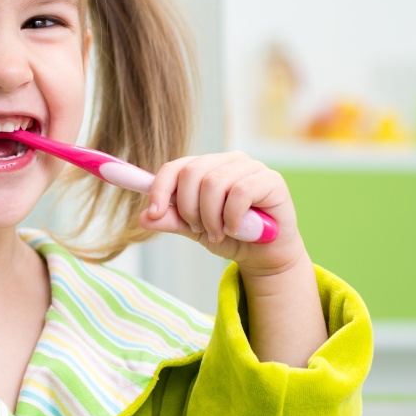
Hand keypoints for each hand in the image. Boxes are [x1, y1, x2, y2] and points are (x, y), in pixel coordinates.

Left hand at [138, 151, 303, 275]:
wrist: (264, 255)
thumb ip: (172, 220)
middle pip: (192, 173)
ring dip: (211, 217)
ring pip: (214, 183)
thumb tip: (144, 217)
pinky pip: (240, 192)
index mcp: (206, 167)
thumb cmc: (229, 236)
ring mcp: (250, 167)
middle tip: (199, 230)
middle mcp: (227, 161)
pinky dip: (232, 216)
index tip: (153, 213)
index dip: (159, 188)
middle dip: (189, 208)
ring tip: (218, 234)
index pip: (175, 167)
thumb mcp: (194, 230)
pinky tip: (235, 229)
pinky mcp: (270, 179)